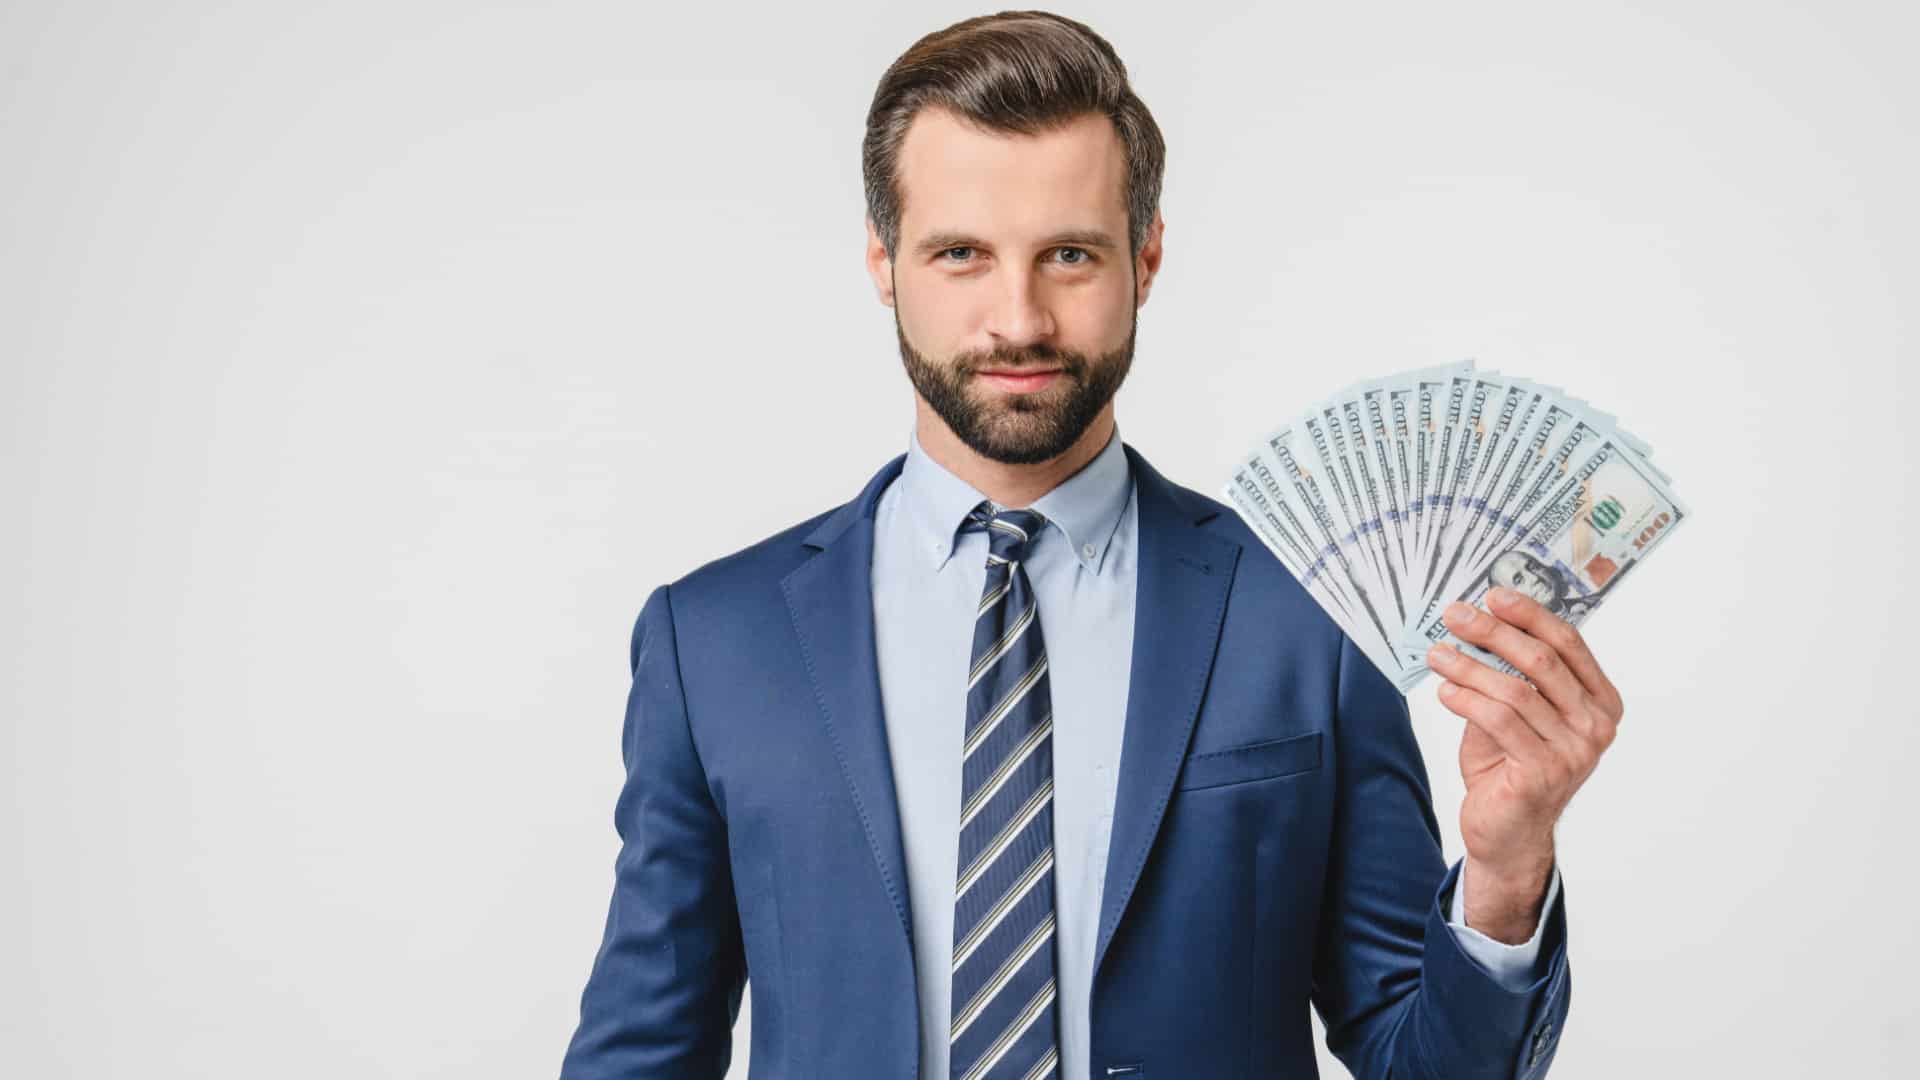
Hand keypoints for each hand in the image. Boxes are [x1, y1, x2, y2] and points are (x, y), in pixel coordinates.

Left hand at [1426, 586, 1624, 942]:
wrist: (1506, 833)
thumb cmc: (1510, 766)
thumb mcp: (1515, 712)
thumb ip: (1511, 674)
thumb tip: (1478, 621)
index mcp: (1601, 702)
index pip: (1569, 645)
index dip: (1530, 615)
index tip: (1494, 595)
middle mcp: (1596, 726)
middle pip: (1542, 662)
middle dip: (1494, 632)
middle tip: (1455, 615)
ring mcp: (1574, 753)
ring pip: (1515, 690)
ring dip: (1469, 666)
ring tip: (1437, 654)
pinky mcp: (1543, 774)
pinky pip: (1499, 721)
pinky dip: (1466, 700)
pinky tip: (1444, 692)